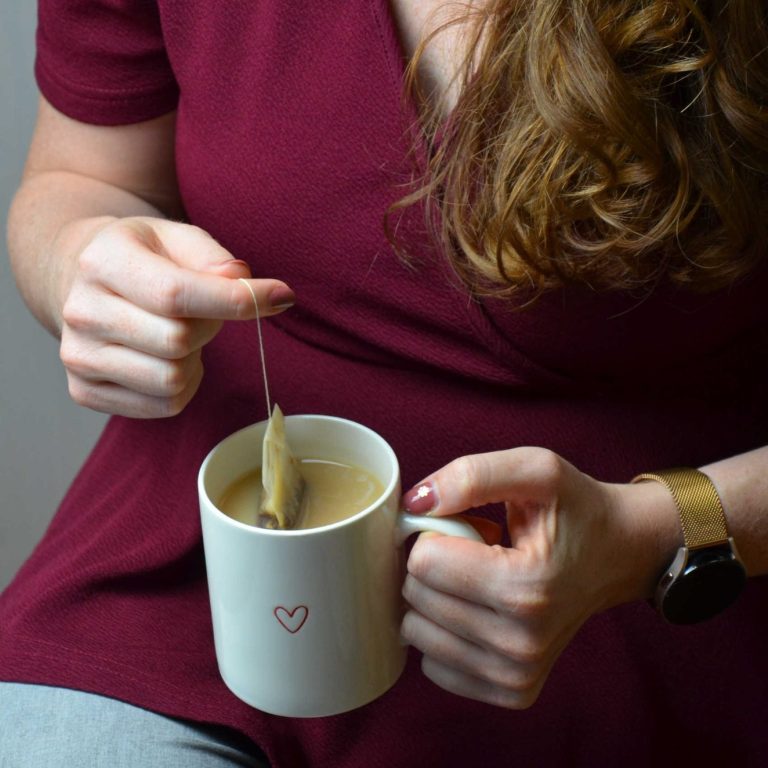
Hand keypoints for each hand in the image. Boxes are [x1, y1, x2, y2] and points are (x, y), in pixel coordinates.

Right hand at [58, 217, 293, 417]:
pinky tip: (168, 359)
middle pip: (178, 341)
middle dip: (209, 327)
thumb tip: (241, 281)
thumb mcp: (177, 237)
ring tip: (181, 335)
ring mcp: (78, 357)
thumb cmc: (145, 258)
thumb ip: (213, 257)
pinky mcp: (84, 391)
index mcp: (102, 262)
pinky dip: (183, 386)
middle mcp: (80, 311)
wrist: (86, 281)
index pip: (176, 294)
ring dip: (194, 360)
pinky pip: (164, 406)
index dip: (236, 300)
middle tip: (202, 312)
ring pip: (172, 380)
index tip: (280, 296)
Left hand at [400, 447, 676, 708]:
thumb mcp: (537, 470)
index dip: (434, 532)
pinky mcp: (511, 692)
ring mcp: (517, 674)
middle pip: (416, 597)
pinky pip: (433, 665)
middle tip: (477, 551)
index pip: (423, 563)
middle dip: (434, 563)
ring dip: (436, 598)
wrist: (620, 554)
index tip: (466, 526)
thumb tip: (415, 504)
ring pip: (416, 632)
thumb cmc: (577, 509)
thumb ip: (472, 476)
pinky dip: (444, 632)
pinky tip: (479, 610)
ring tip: (481, 579)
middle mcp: (521, 643)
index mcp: (525, 587)